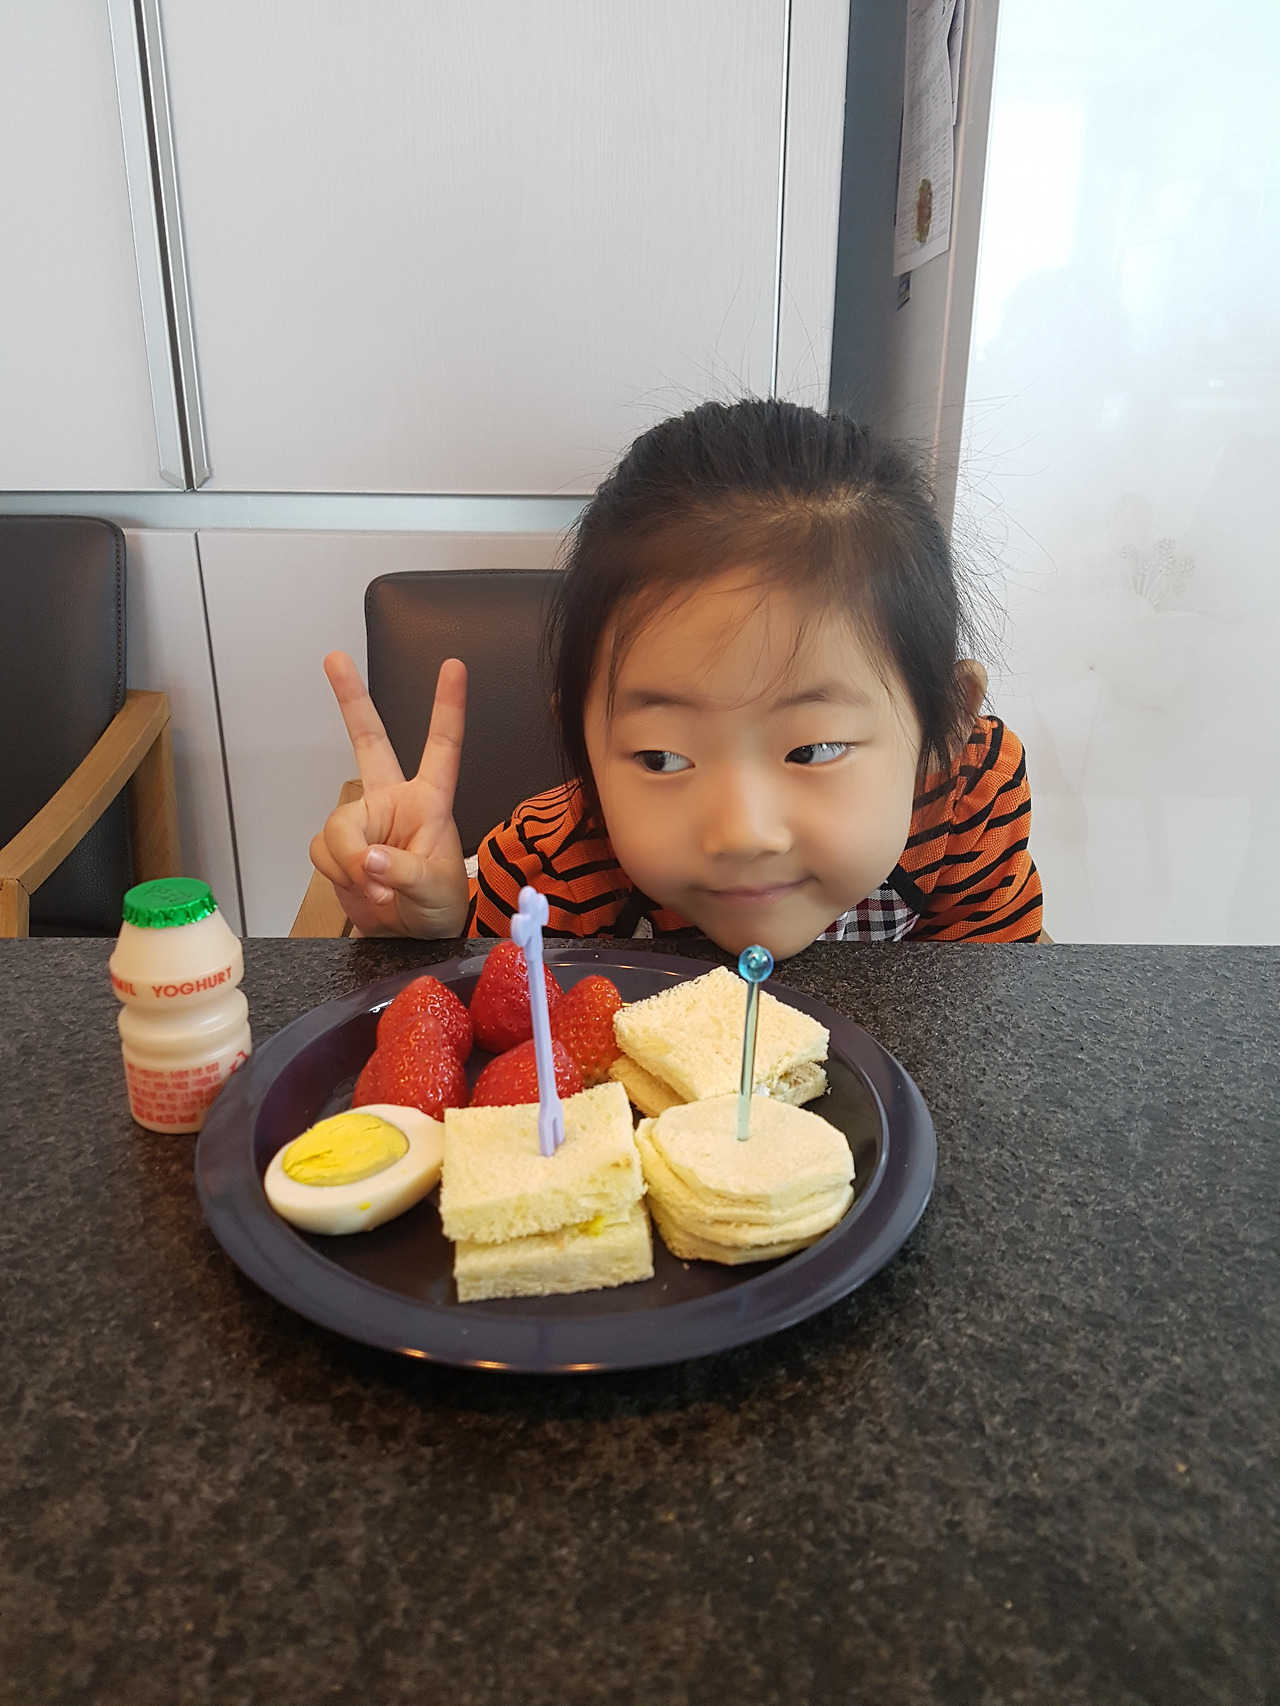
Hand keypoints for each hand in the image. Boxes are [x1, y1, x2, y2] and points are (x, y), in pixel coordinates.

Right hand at [309, 651, 469, 936]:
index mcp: (430, 801)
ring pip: (336, 828)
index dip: (447, 707)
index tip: (453, 666)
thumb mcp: (435, 891)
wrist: (414, 937)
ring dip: (349, 862)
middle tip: (334, 657)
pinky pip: (322, 853)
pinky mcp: (340, 848)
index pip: (442, 747)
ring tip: (378, 892)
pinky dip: (338, 875)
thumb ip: (402, 874)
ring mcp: (364, 823)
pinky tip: (361, 893)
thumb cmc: (439, 907)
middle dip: (351, 700)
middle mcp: (393, 801)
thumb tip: (368, 860)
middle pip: (368, 742)